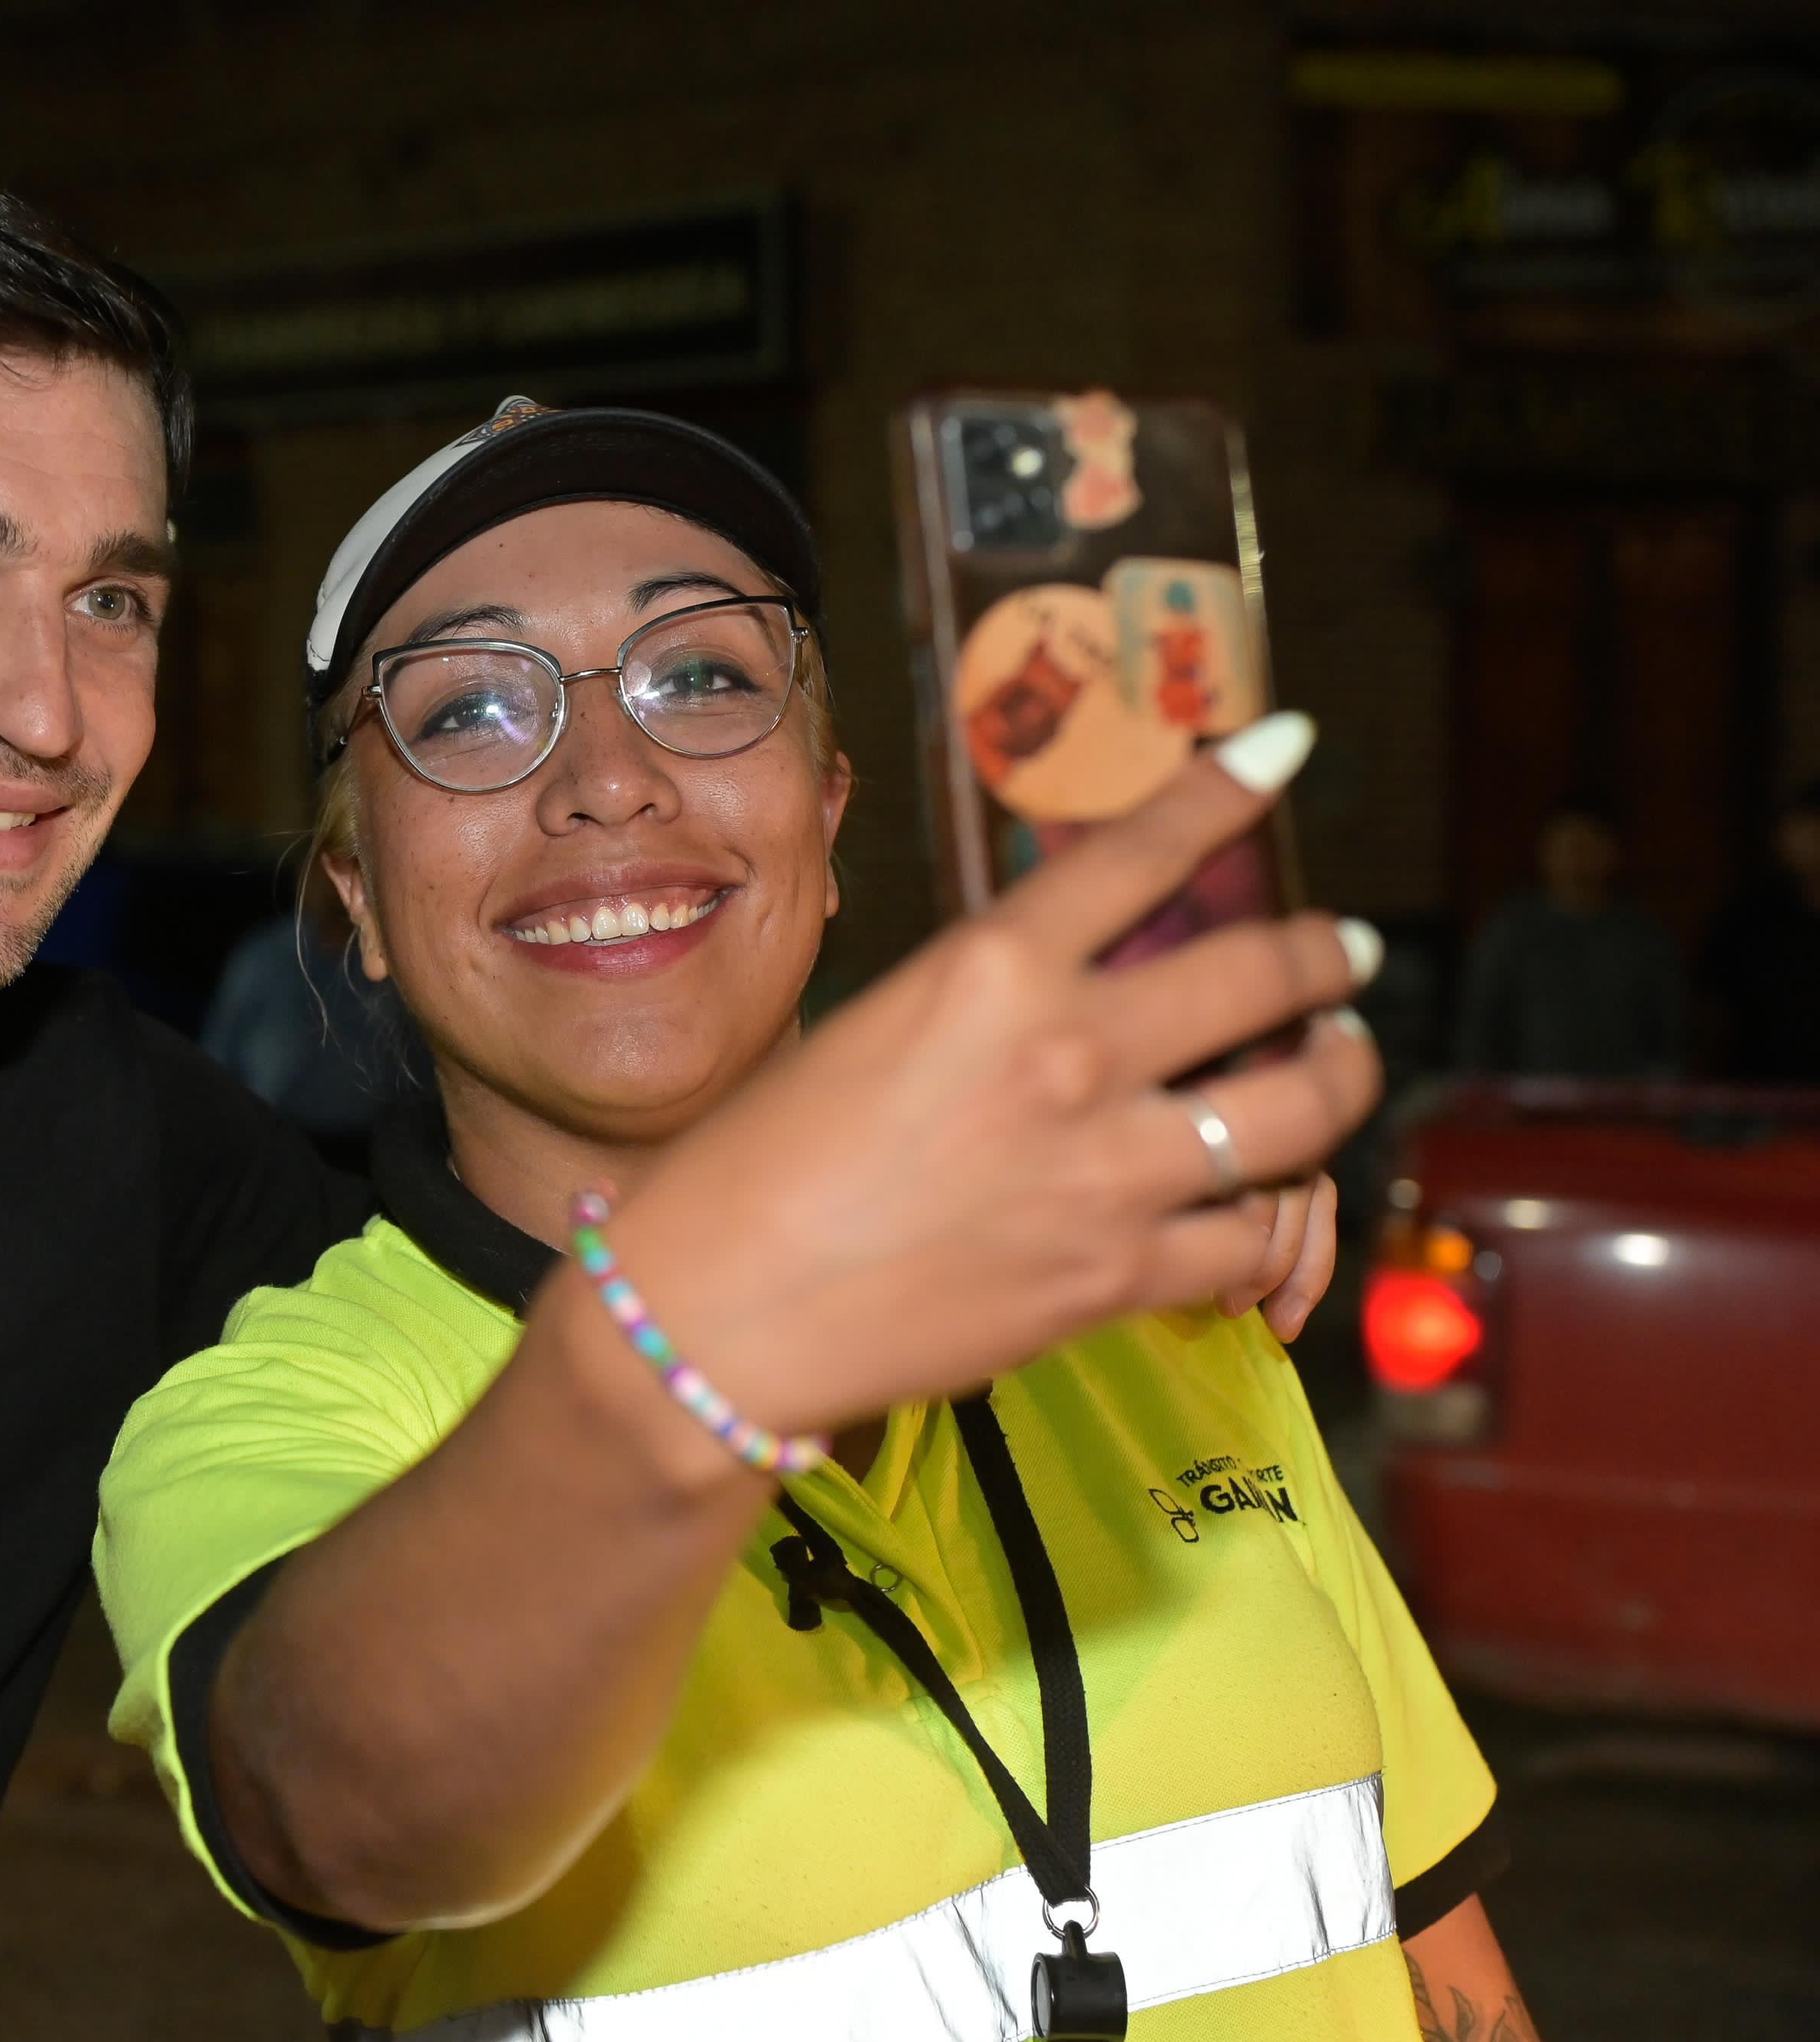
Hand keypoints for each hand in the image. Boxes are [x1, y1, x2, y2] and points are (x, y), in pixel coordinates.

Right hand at [598, 714, 1380, 1444]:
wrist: (718, 1316)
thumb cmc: (754, 1170)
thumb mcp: (869, 1030)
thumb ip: (983, 1000)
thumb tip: (1068, 987)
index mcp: (990, 970)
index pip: (1146, 851)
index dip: (1232, 788)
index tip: (1284, 745)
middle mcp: (1070, 1053)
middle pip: (1266, 972)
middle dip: (1326, 953)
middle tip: (1343, 951)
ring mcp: (1110, 1170)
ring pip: (1301, 1106)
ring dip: (1341, 1073)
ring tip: (1339, 1061)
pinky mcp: (1121, 1275)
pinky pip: (1254, 1235)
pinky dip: (1269, 1217)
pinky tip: (1264, 1203)